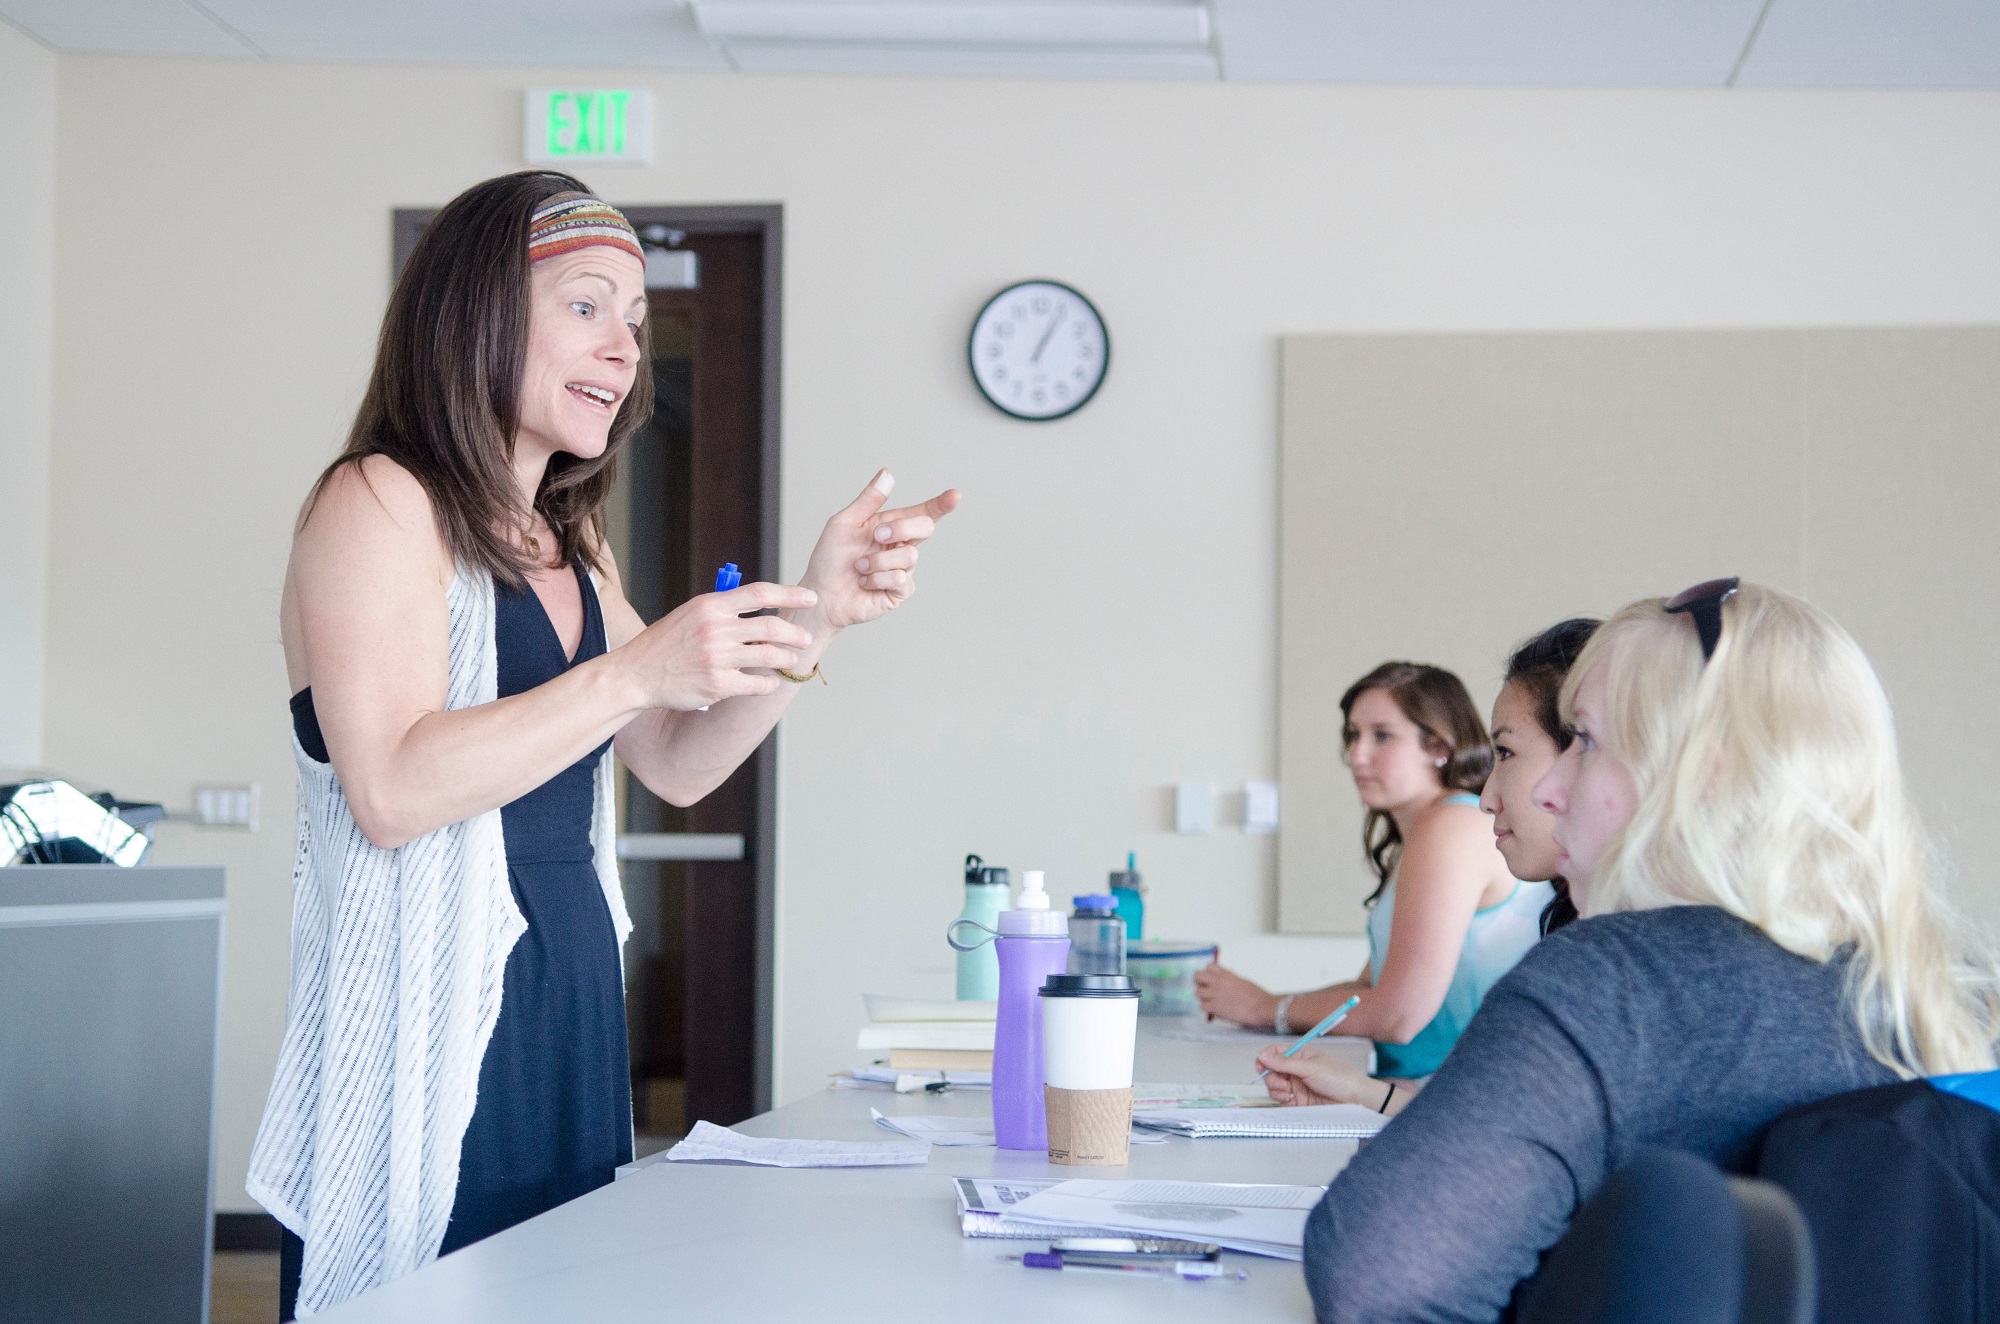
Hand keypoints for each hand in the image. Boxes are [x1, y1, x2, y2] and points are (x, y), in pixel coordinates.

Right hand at [618, 581, 818, 710]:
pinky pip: (756, 684)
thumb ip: (723, 610)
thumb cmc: (666, 644)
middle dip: (795, 634)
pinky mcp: (718, 685)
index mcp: (710, 606)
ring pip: (768, 656)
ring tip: (791, 661)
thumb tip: (761, 606)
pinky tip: (769, 683)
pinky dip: (768, 684)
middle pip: (771, 627)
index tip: (810, 597)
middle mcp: (715, 629)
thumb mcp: (690, 614)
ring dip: (786, 659)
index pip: (759, 594)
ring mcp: (717, 658)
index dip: (790, 594)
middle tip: (805, 639)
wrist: (636, 674)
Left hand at [797, 470, 960, 630]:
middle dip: (901, 529)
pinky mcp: (900, 591)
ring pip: (909, 556)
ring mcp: (903, 569)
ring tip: (859, 567)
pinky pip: (900, 579)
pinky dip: (877, 579)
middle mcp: (900, 546)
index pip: (922, 513)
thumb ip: (868, 500)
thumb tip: (888, 474)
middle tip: (877, 536)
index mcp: (890, 526)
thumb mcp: (844, 523)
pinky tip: (865, 583)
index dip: (941, 504)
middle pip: (924, 528)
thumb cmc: (829, 559)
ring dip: (877, 561)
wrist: (820, 594)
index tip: (955, 495)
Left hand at [1193, 962, 1277, 1027]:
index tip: (1209, 978)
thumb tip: (1225, 985)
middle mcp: (1218, 982)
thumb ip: (1231, 981)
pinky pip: (1202, 1007)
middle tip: (1204, 988)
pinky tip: (1214, 1010)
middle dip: (1199, 982)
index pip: (1209, 967)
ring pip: (1197, 992)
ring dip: (1203, 997)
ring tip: (1209, 1001)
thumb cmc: (1257, 996)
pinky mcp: (1215, 1007)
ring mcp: (1215, 994)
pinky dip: (1207, 1009)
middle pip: (1198, 976)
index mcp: (1227, 975)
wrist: (1261, 1007)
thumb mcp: (1243, 981)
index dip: (1208, 973)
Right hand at [1257, 1046, 1375, 1107]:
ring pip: (1274, 1086)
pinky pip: (1281, 1100)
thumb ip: (1284, 1062)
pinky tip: (1292, 1100)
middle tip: (1282, 1082)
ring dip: (1277, 1090)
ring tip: (1289, 1093)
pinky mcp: (1298, 1101)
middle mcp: (1296, 1070)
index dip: (1265, 1058)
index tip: (1260, 1065)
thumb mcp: (1310, 1067)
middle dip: (1272, 1077)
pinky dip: (1282, 1100)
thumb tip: (1263, 1056)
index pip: (1275, 1053)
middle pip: (1271, 1071)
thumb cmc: (1340, 1077)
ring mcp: (1297, 1085)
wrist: (1355, 1099)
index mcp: (1300, 1055)